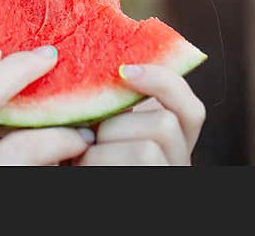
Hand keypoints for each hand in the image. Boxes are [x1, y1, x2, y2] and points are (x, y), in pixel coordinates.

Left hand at [76, 64, 205, 165]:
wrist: (63, 173)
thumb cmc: (74, 155)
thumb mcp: (98, 123)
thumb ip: (115, 101)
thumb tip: (117, 63)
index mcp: (171, 142)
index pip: (191, 109)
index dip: (164, 82)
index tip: (124, 70)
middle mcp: (176, 164)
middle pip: (165, 124)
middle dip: (116, 124)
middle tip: (89, 137)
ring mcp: (162, 177)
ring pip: (146, 150)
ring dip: (101, 150)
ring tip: (81, 158)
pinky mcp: (145, 191)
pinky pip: (123, 170)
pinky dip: (92, 164)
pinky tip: (79, 167)